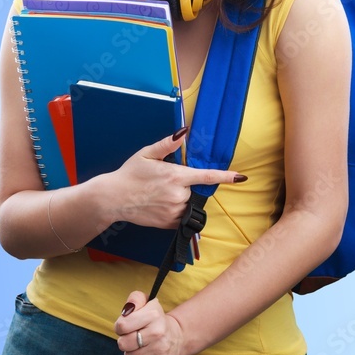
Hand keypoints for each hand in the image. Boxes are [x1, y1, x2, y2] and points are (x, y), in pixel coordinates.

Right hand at [105, 128, 245, 229]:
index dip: (225, 176)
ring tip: (158, 195)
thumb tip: (183, 131)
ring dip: (179, 199)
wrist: (114, 198)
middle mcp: (178, 195)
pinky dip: (174, 211)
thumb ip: (167, 144)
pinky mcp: (168, 224)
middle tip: (161, 183)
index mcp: (176, 176)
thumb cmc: (130, 174)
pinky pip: (180, 217)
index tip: (240, 177)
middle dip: (183, 186)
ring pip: (187, 204)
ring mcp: (174, 211)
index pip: (206, 177)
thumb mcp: (147, 154)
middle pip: (193, 190)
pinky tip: (158, 205)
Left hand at [115, 291, 184, 354]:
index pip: (121, 326)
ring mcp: (161, 349)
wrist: (177, 336)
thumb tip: (126, 311)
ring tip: (139, 347)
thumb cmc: (155, 319)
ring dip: (130, 353)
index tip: (126, 326)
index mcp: (153, 314)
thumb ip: (134, 299)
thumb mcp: (146, 303)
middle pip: (123, 343)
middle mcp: (158, 332)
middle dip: (124, 341)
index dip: (120, 327)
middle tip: (133, 337)